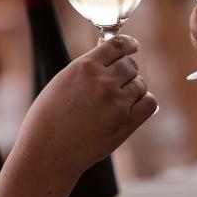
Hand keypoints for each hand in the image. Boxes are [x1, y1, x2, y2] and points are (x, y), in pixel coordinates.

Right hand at [13, 35, 156, 180]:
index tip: (133, 45)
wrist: (48, 152)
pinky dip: (144, 103)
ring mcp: (116, 102)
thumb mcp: (62, 82)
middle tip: (120, 80)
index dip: (128, 44)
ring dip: (134, 89)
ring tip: (118, 100)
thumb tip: (109, 58)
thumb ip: (86, 69)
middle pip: (130, 65)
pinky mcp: (125, 123)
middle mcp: (103, 81)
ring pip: (140, 84)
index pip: (117, 45)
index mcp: (84, 66)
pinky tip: (134, 107)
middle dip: (127, 70)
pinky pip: (148, 103)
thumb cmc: (48, 118)